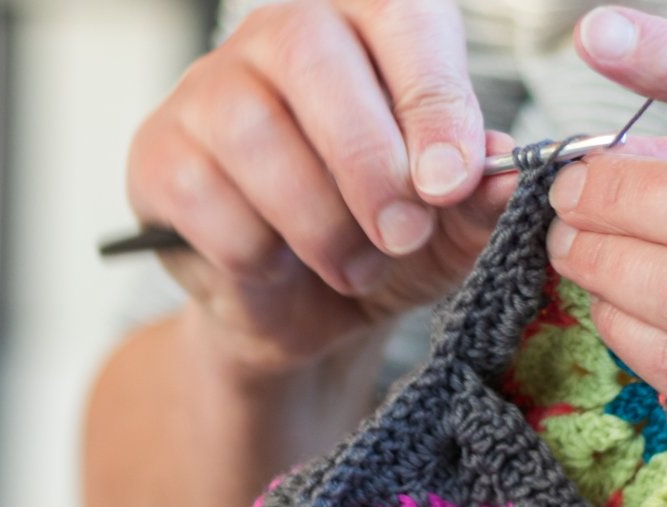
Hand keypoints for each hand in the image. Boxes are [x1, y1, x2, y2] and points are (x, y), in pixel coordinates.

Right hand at [126, 0, 518, 376]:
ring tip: (353, 268)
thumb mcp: (449, 232)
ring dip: (315, 220)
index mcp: (368, 23)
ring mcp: (208, 87)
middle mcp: (280, 33)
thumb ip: (479, 201)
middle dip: (368, 162)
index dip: (431, 96)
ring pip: (253, 131)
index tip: (454, 180)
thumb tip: (507, 176)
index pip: (399, 14)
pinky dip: (255, 252)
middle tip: (403, 236)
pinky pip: (203, 195)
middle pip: (312, 56)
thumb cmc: (382, 244)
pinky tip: (279, 266)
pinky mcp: (158, 153)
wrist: (306, 316)